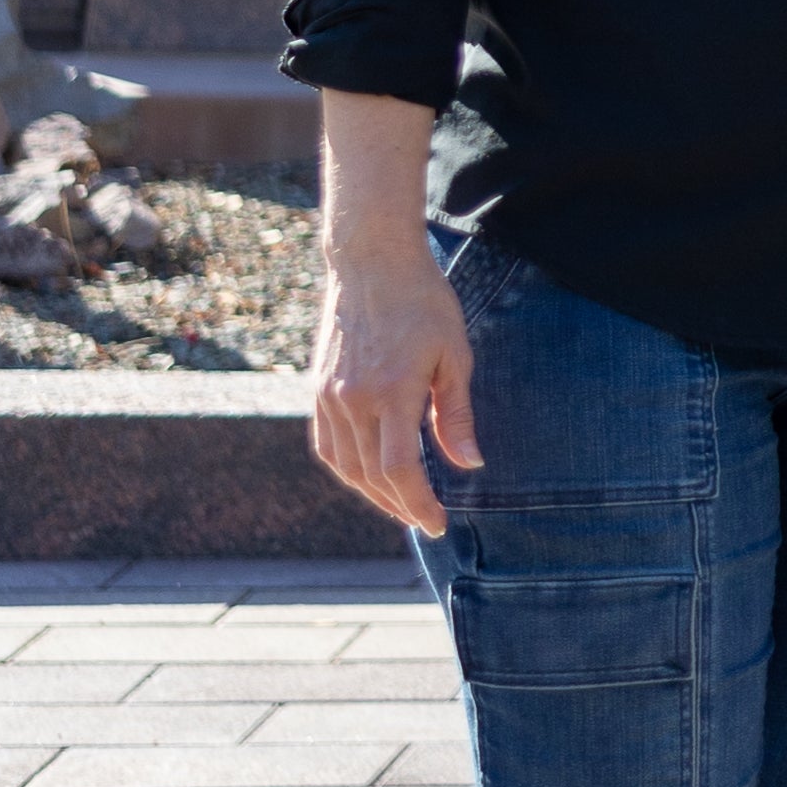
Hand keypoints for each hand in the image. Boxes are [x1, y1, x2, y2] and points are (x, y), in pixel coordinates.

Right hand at [309, 235, 477, 535]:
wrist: (371, 263)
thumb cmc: (424, 303)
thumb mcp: (454, 354)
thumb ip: (455, 414)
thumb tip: (468, 465)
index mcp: (391, 392)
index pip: (398, 469)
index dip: (417, 503)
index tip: (437, 524)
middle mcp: (352, 401)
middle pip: (371, 476)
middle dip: (400, 506)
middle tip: (425, 522)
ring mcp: (329, 397)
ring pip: (345, 466)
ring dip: (372, 494)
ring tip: (401, 507)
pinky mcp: (318, 390)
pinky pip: (328, 445)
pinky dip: (348, 470)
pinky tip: (368, 478)